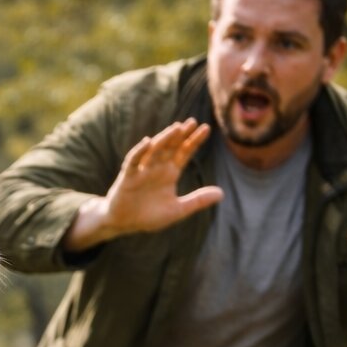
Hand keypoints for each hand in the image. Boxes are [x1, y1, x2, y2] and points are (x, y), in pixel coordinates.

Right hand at [65, 119, 223, 251]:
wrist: (124, 224)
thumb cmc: (149, 216)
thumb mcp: (177, 210)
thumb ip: (198, 201)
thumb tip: (222, 193)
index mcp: (170, 173)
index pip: (184, 153)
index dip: (194, 141)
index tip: (206, 128)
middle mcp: (157, 168)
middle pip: (170, 147)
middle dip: (181, 135)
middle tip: (193, 122)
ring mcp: (142, 170)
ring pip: (154, 150)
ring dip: (164, 139)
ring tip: (176, 129)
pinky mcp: (128, 177)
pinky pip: (133, 161)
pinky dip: (139, 152)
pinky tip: (147, 143)